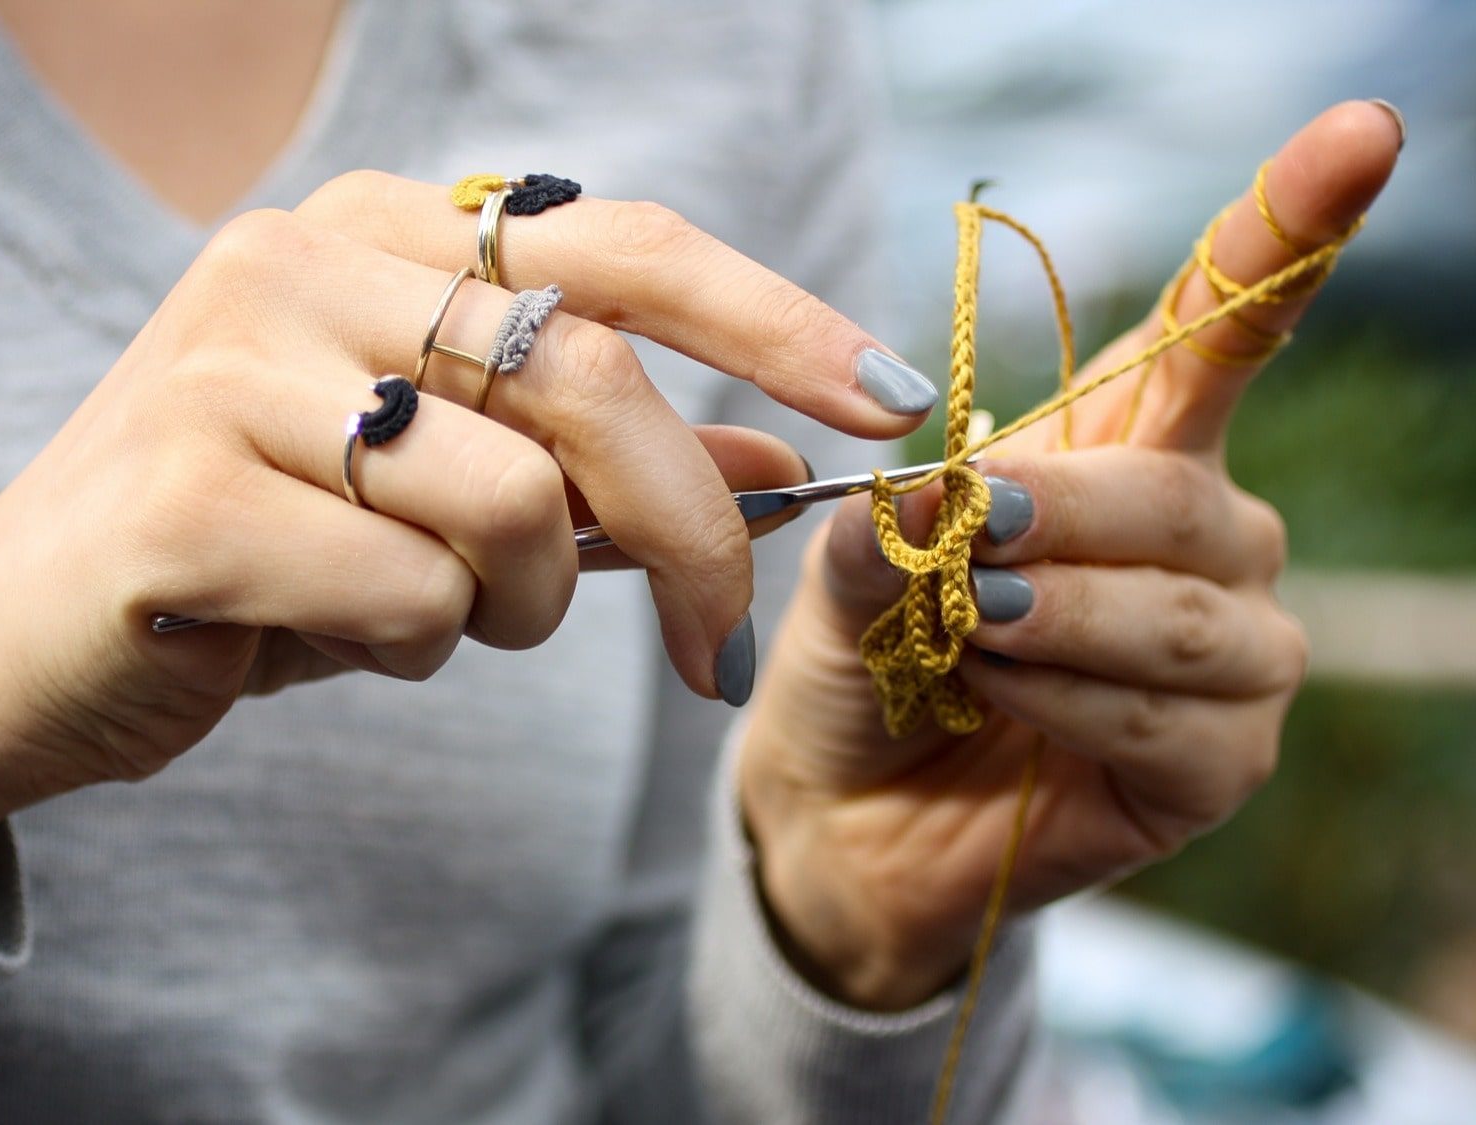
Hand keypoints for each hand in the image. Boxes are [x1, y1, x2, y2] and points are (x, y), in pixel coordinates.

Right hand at [0, 175, 936, 857]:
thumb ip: (593, 473)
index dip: (770, 316)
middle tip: (707, 647)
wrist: (4, 649)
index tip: (890, 399)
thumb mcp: (434, 505)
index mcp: (365, 236)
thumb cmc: (245, 565)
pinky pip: (405, 595)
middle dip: (687, 530)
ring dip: (518, 606)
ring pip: (506, 503)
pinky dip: (413, 648)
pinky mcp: (179, 495)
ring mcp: (224, 369)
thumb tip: (778, 465)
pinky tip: (328, 641)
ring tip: (442, 622)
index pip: (613, 247)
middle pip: (586, 379)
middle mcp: (296, 266)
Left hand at [739, 101, 1403, 1008]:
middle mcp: (1201, 546)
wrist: (840, 813)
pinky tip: (997, 698)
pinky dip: (1069, 704)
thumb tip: (933, 496)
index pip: (1222, 334)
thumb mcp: (845, 576)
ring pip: (1192, 616)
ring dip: (1063, 617)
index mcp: (1124, 457)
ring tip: (964, 626)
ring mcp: (1224, 660)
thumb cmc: (861, 664)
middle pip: (1189, 495)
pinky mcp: (1215, 767)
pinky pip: (1172, 723)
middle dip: (1073, 511)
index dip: (1286, 235)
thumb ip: (890, 529)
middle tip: (973, 528)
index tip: (1359, 135)